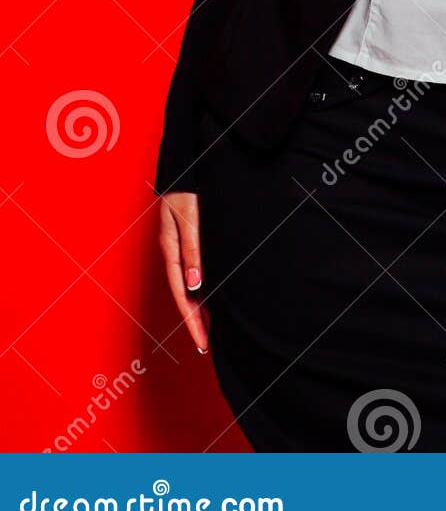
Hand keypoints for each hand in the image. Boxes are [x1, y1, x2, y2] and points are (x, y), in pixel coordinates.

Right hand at [158, 192, 208, 353]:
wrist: (187, 164)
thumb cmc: (187, 190)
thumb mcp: (189, 219)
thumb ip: (192, 251)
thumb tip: (195, 286)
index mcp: (170, 249)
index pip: (181, 295)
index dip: (192, 321)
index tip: (201, 344)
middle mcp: (174, 252)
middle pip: (183, 294)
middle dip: (194, 321)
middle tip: (205, 346)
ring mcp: (181, 246)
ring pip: (189, 285)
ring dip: (198, 307)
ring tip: (209, 329)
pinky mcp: (189, 239)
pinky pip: (194, 271)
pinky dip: (201, 289)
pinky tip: (209, 296)